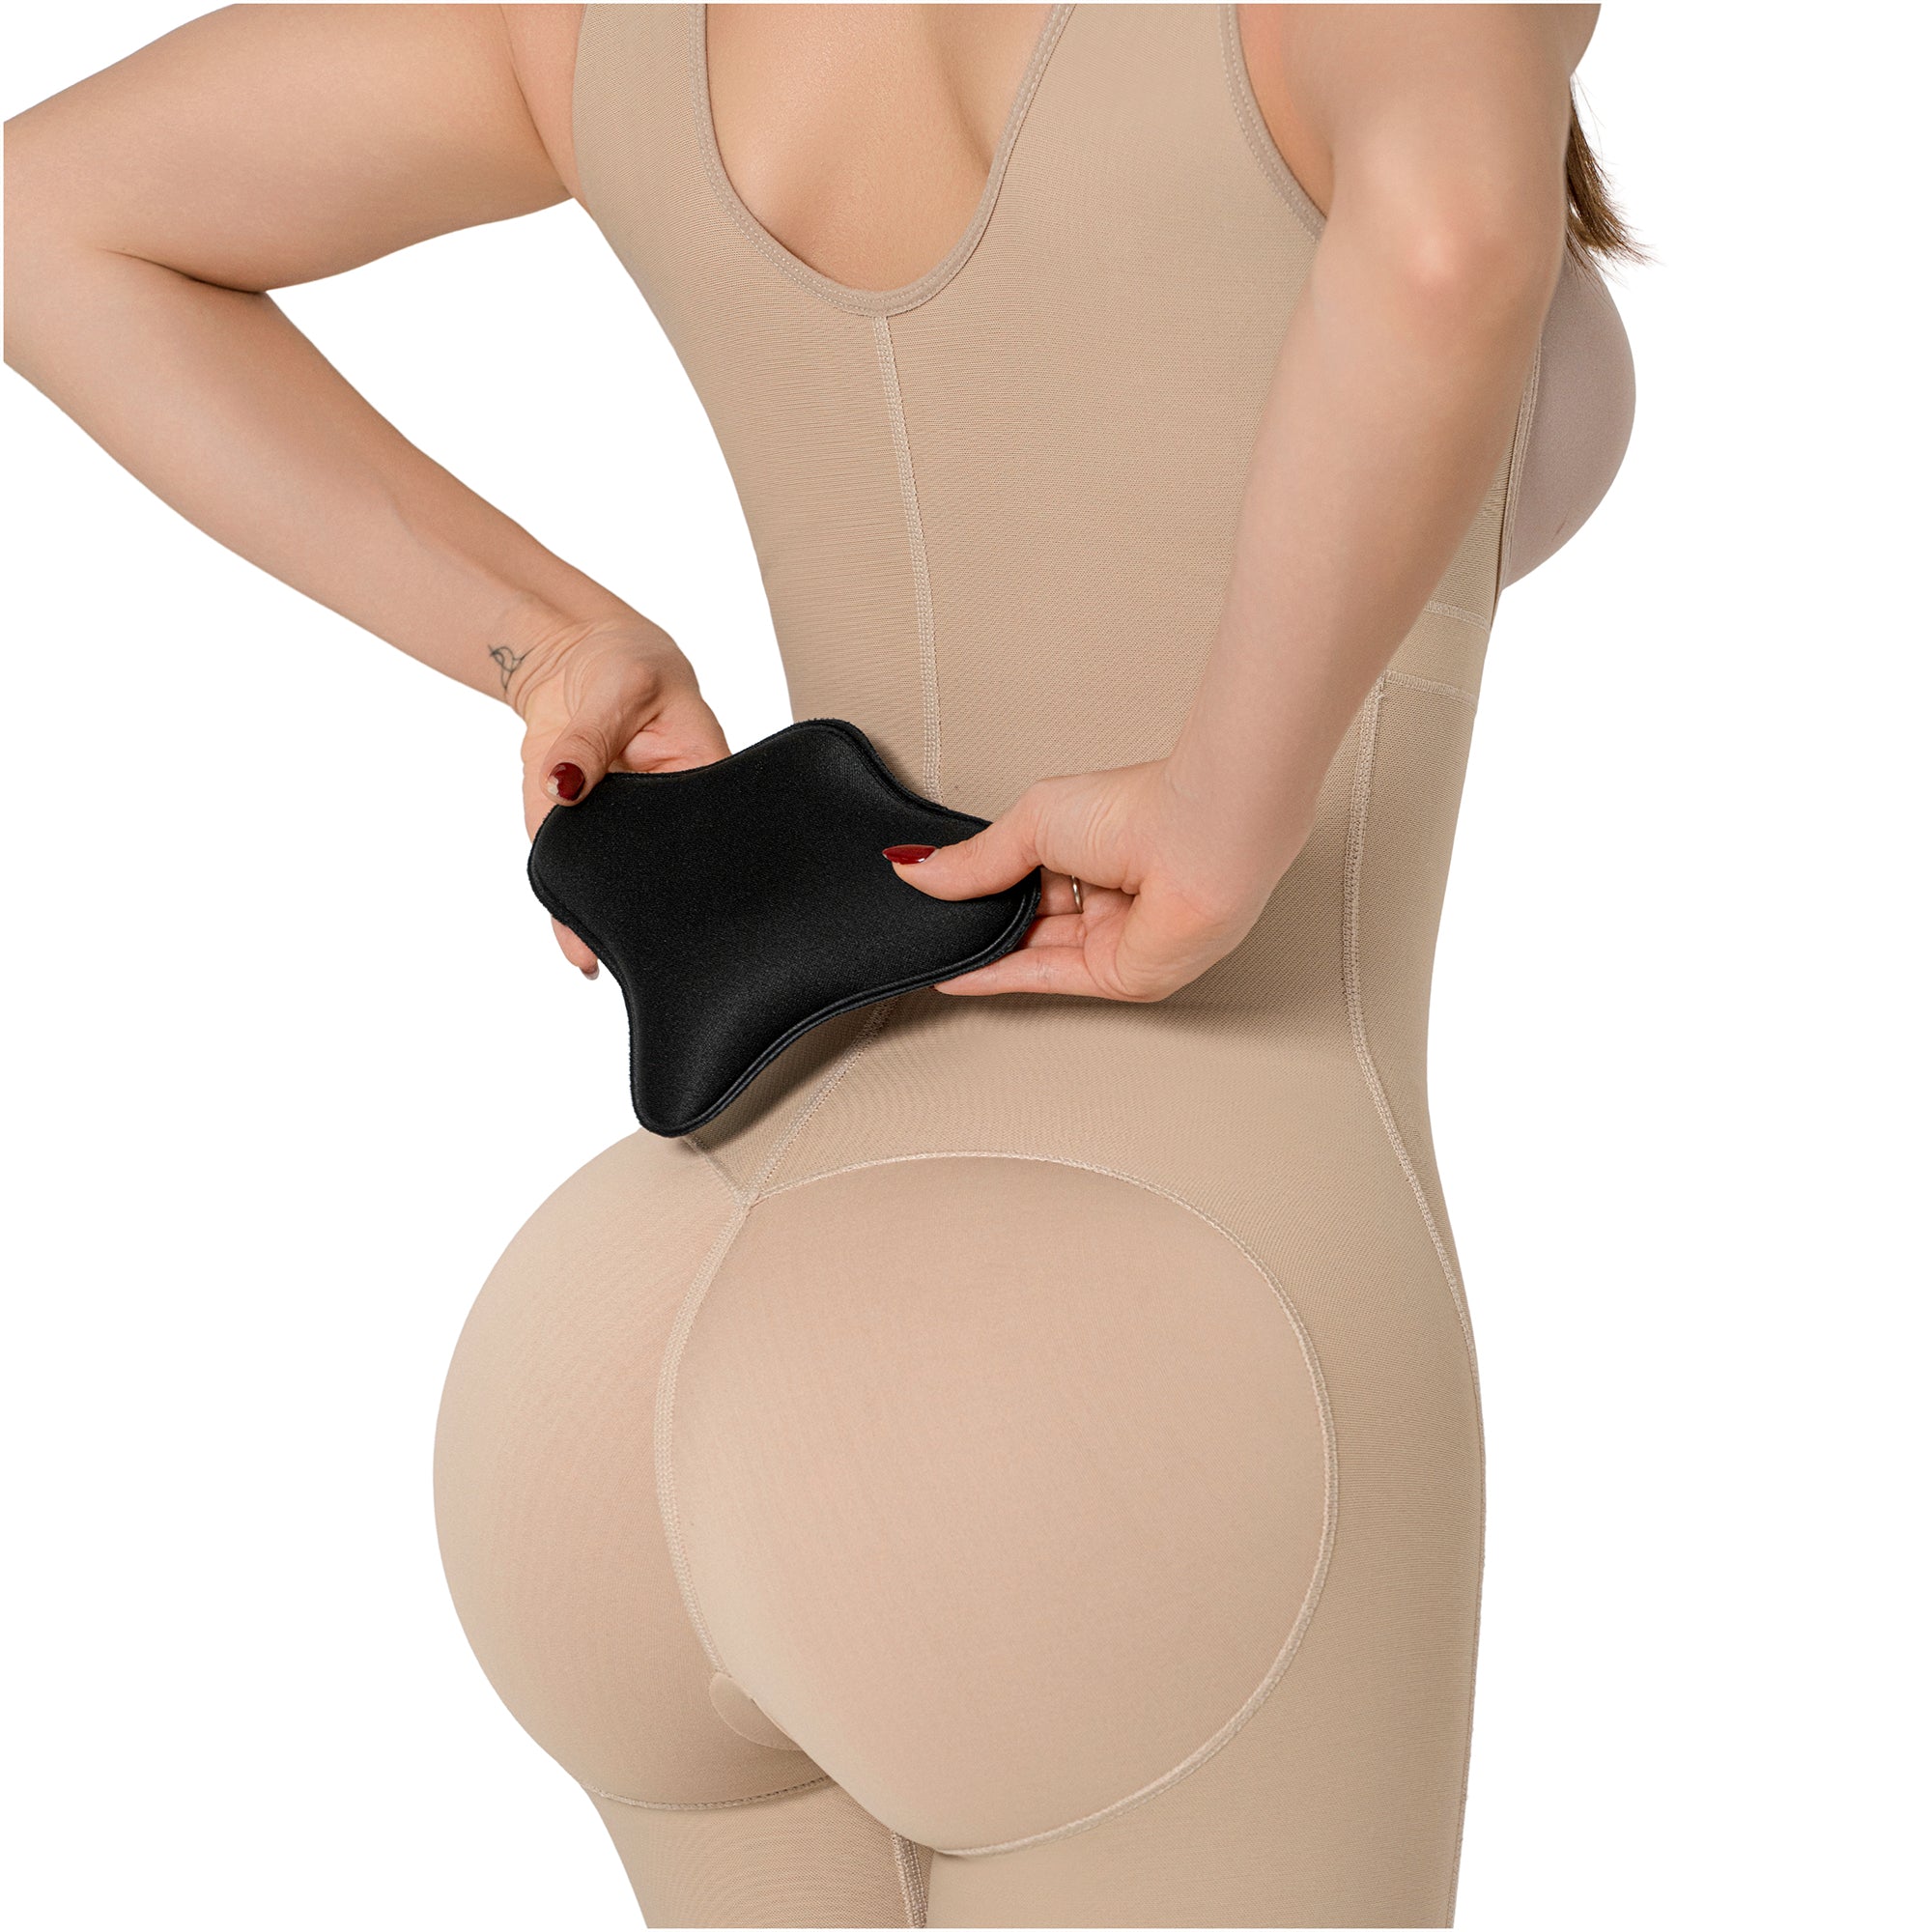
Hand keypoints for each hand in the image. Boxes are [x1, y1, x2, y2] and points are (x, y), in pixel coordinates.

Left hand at [508, 616, 729, 974]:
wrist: (571, 655)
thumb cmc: (624, 664)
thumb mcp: (619, 687)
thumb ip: (589, 738)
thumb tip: (563, 784)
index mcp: (702, 775)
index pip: (709, 830)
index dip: (697, 867)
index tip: (683, 903)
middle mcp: (665, 812)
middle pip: (662, 867)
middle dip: (645, 904)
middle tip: (633, 939)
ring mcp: (619, 824)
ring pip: (614, 879)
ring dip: (602, 916)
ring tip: (594, 954)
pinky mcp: (573, 825)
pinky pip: (569, 867)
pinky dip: (565, 905)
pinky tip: (574, 946)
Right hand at [885, 760, 1297, 1000]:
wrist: (1196, 840)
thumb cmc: (1139, 810)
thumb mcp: (1032, 823)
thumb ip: (977, 858)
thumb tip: (916, 867)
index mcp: (1097, 848)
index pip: (1029, 878)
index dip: (982, 889)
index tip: (936, 896)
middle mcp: (1111, 897)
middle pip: (1031, 921)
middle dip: (981, 924)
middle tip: (927, 923)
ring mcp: (1117, 939)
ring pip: (1036, 954)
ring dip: (984, 953)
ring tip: (932, 947)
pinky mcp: (1120, 976)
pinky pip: (1049, 980)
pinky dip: (1000, 978)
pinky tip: (957, 976)